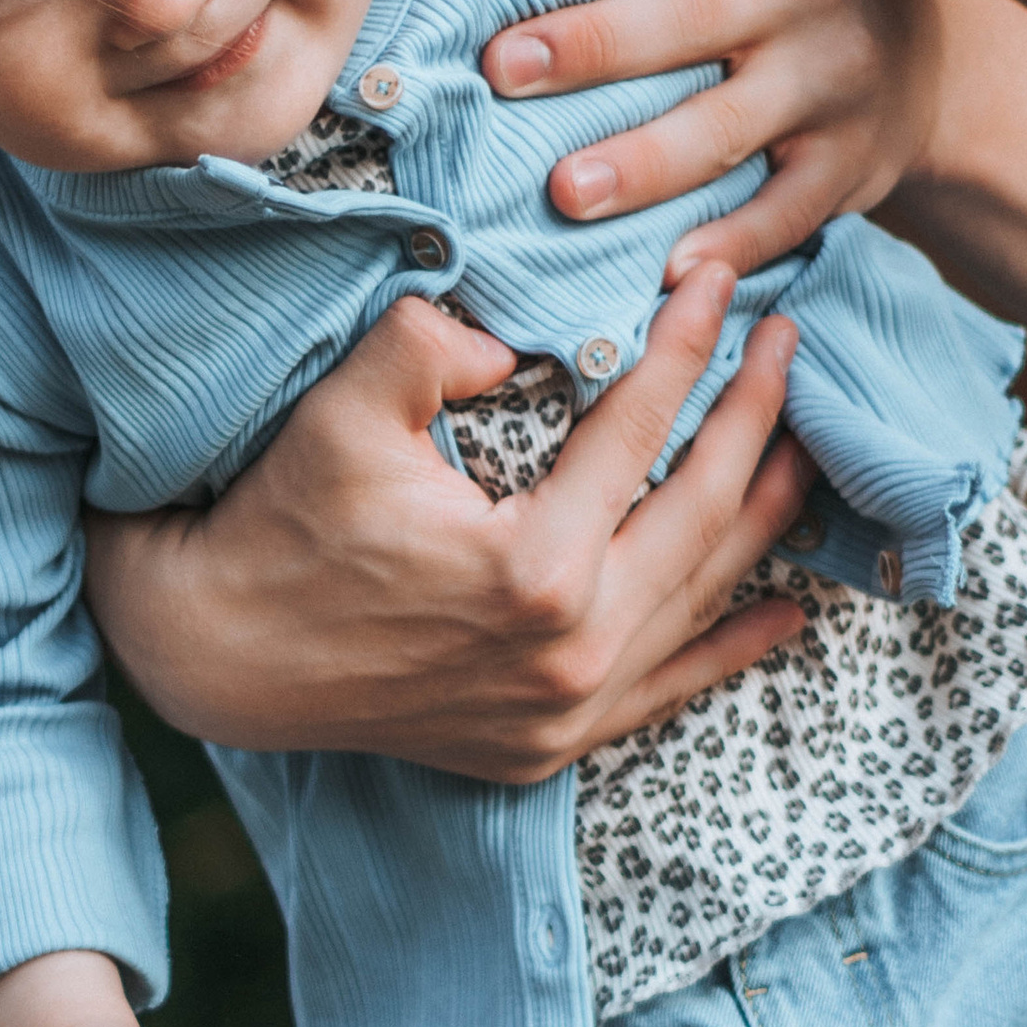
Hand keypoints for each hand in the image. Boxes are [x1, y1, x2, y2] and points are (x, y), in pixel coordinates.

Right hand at [86, 262, 812, 783]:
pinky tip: (787, 613)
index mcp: (536, 568)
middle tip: (790, 346)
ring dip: (763, 519)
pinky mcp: (551, 745)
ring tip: (805, 445)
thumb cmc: (281, 523)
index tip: (719, 281)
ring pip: (700, 599)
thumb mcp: (346, 410)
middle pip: (703, 517)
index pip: (642, 432)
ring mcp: (568, 710)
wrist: (221, 658)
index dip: (687, 346)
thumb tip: (517, 340)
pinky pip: (669, 690)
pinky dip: (730, 647)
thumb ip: (437, 344)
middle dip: (755, 420)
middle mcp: (572, 651)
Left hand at [477, 0, 950, 277]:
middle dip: (593, 44)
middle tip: (503, 68)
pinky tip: (665, 270)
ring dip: (643, 162)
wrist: (929, 61)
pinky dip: (728, 243)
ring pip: (725, 127)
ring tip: (565, 191)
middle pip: (688, 17)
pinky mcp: (843, 168)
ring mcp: (825, 87)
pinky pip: (782, 214)